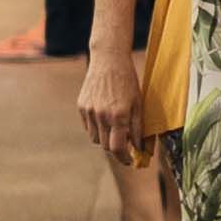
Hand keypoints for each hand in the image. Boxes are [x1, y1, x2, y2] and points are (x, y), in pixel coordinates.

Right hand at [76, 45, 139, 159]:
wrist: (109, 59)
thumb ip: (138, 127)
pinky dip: (96, 128)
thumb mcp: (139, 103)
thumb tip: (139, 148)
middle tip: (125, 146)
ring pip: (95, 138)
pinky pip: (88, 126)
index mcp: (119, 115)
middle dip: (116, 149)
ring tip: (114, 128)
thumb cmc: (128, 81)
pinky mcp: (81, 106)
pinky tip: (105, 117)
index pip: (117, 148)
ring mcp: (89, 111)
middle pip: (105, 146)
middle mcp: (102, 115)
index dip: (124, 158)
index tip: (130, 161)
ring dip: (105, 139)